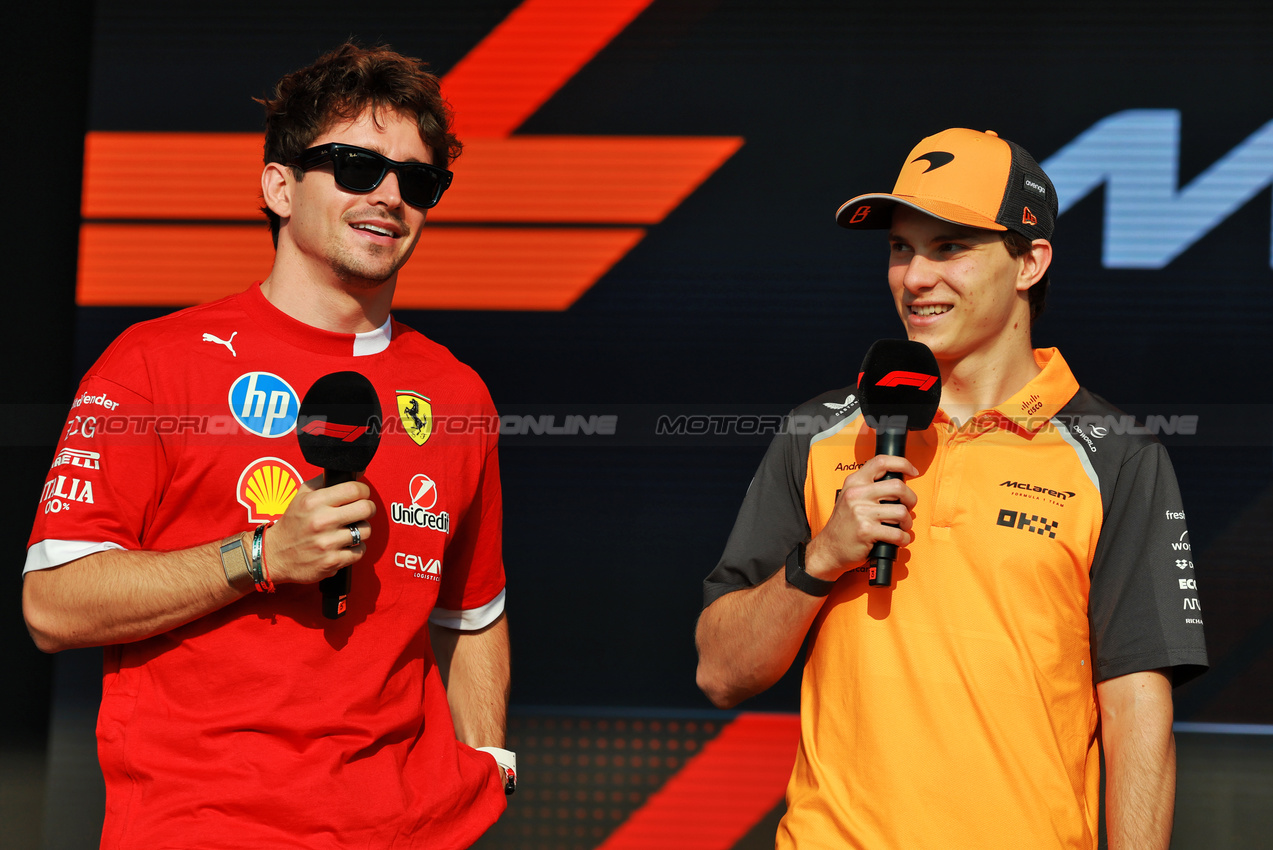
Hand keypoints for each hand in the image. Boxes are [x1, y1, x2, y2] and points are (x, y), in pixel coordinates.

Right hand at [262, 475, 375, 584]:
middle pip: (366, 508)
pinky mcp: (332, 561)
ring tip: (350, 529)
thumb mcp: (302, 495)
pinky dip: (356, 548)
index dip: (363, 490)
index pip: (354, 489)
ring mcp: (327, 543)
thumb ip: (325, 480)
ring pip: (366, 531)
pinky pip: (360, 551)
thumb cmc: (293, 523)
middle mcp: (321, 521)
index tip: (361, 494)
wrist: (274, 555)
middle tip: (362, 511)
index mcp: (314, 502)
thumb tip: (356, 471)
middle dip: (368, 508)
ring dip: (361, 529)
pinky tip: (345, 545)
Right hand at [803, 454, 916, 580]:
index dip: (902, 464)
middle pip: (898, 487)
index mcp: (854, 482)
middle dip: (911, 499)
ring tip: (901, 527)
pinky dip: (903, 539)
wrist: (829, 548)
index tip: (912, 471)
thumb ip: (869, 487)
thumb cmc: (844, 525)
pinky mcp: (866, 531)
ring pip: (901, 512)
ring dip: (907, 522)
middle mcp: (856, 494)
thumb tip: (899, 484)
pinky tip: (897, 540)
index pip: (881, 462)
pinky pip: (897, 533)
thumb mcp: (850, 498)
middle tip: (908, 508)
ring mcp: (861, 513)